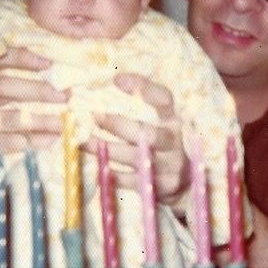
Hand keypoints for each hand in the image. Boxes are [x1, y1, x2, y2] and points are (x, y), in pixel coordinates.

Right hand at [0, 48, 65, 160]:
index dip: (20, 59)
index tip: (48, 63)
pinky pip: (7, 143)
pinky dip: (32, 141)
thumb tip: (57, 78)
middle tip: (64, 96)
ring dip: (41, 121)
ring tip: (62, 123)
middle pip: (2, 86)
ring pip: (9, 118)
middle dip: (37, 90)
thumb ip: (22, 84)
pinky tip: (50, 140)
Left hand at [83, 74, 188, 208]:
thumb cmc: (164, 143)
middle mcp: (176, 141)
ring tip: (81, 141)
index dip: (143, 88)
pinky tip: (94, 166)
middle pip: (147, 134)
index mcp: (176, 119)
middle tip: (92, 116)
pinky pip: (131, 180)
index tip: (116, 80)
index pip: (164, 99)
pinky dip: (111, 173)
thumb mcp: (161, 121)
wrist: (186, 181)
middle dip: (117, 125)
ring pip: (135, 158)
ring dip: (106, 150)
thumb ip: (141, 105)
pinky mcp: (162, 186)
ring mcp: (171, 166)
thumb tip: (105, 84)